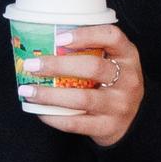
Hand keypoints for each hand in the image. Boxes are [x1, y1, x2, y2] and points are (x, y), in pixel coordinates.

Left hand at [18, 25, 144, 146]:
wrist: (133, 119)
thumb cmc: (115, 84)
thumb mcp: (115, 63)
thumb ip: (92, 52)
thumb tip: (46, 42)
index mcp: (128, 56)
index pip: (112, 37)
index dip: (86, 35)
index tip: (59, 38)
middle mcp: (128, 79)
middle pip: (93, 67)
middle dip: (58, 65)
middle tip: (32, 65)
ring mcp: (119, 104)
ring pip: (82, 98)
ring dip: (50, 94)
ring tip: (27, 90)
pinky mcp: (108, 126)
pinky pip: (76, 122)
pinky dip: (54, 117)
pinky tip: (39, 111)